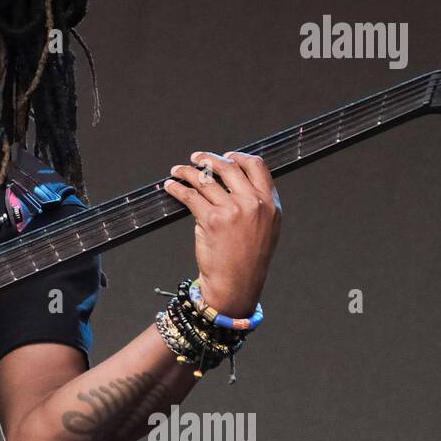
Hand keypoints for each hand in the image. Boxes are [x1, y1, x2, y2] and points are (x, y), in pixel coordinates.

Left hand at [161, 151, 280, 316]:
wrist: (237, 284)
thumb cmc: (248, 259)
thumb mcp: (266, 227)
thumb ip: (258, 203)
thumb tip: (236, 181)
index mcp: (269, 202)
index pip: (256, 165)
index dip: (238, 157)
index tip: (225, 156)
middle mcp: (253, 203)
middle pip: (227, 167)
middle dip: (207, 159)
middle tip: (195, 158)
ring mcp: (232, 210)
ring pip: (205, 179)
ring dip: (186, 172)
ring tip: (177, 171)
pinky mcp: (211, 219)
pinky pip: (189, 195)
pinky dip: (176, 188)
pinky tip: (171, 187)